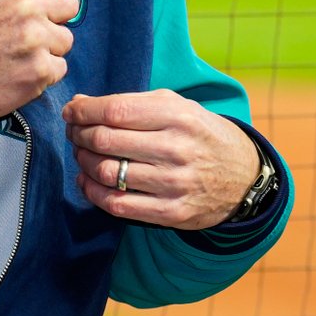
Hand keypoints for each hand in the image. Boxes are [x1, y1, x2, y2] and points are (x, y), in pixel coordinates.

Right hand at [0, 0, 78, 124]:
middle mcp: (26, 6)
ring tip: (19, 51)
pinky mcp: (40, 71)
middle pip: (70, 4)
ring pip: (65, 38)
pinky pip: (59, 66)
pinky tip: (19, 68)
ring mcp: (36, 40)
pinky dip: (43, 71)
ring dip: (48, 46)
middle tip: (30, 26)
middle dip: (53, 15)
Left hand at [62, 89, 260, 229]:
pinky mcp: (171, 213)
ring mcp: (174, 184)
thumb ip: (129, 102)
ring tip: (80, 154)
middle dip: (79, 135)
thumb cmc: (199, 133)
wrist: (244, 176)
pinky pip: (118, 205)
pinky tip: (87, 180)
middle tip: (73, 133)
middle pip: (105, 141)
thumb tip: (80, 104)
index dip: (84, 112)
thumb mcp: (175, 105)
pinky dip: (92, 192)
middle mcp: (176, 149)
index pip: (115, 111)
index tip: (70, 112)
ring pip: (107, 172)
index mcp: (177, 116)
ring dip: (82, 161)